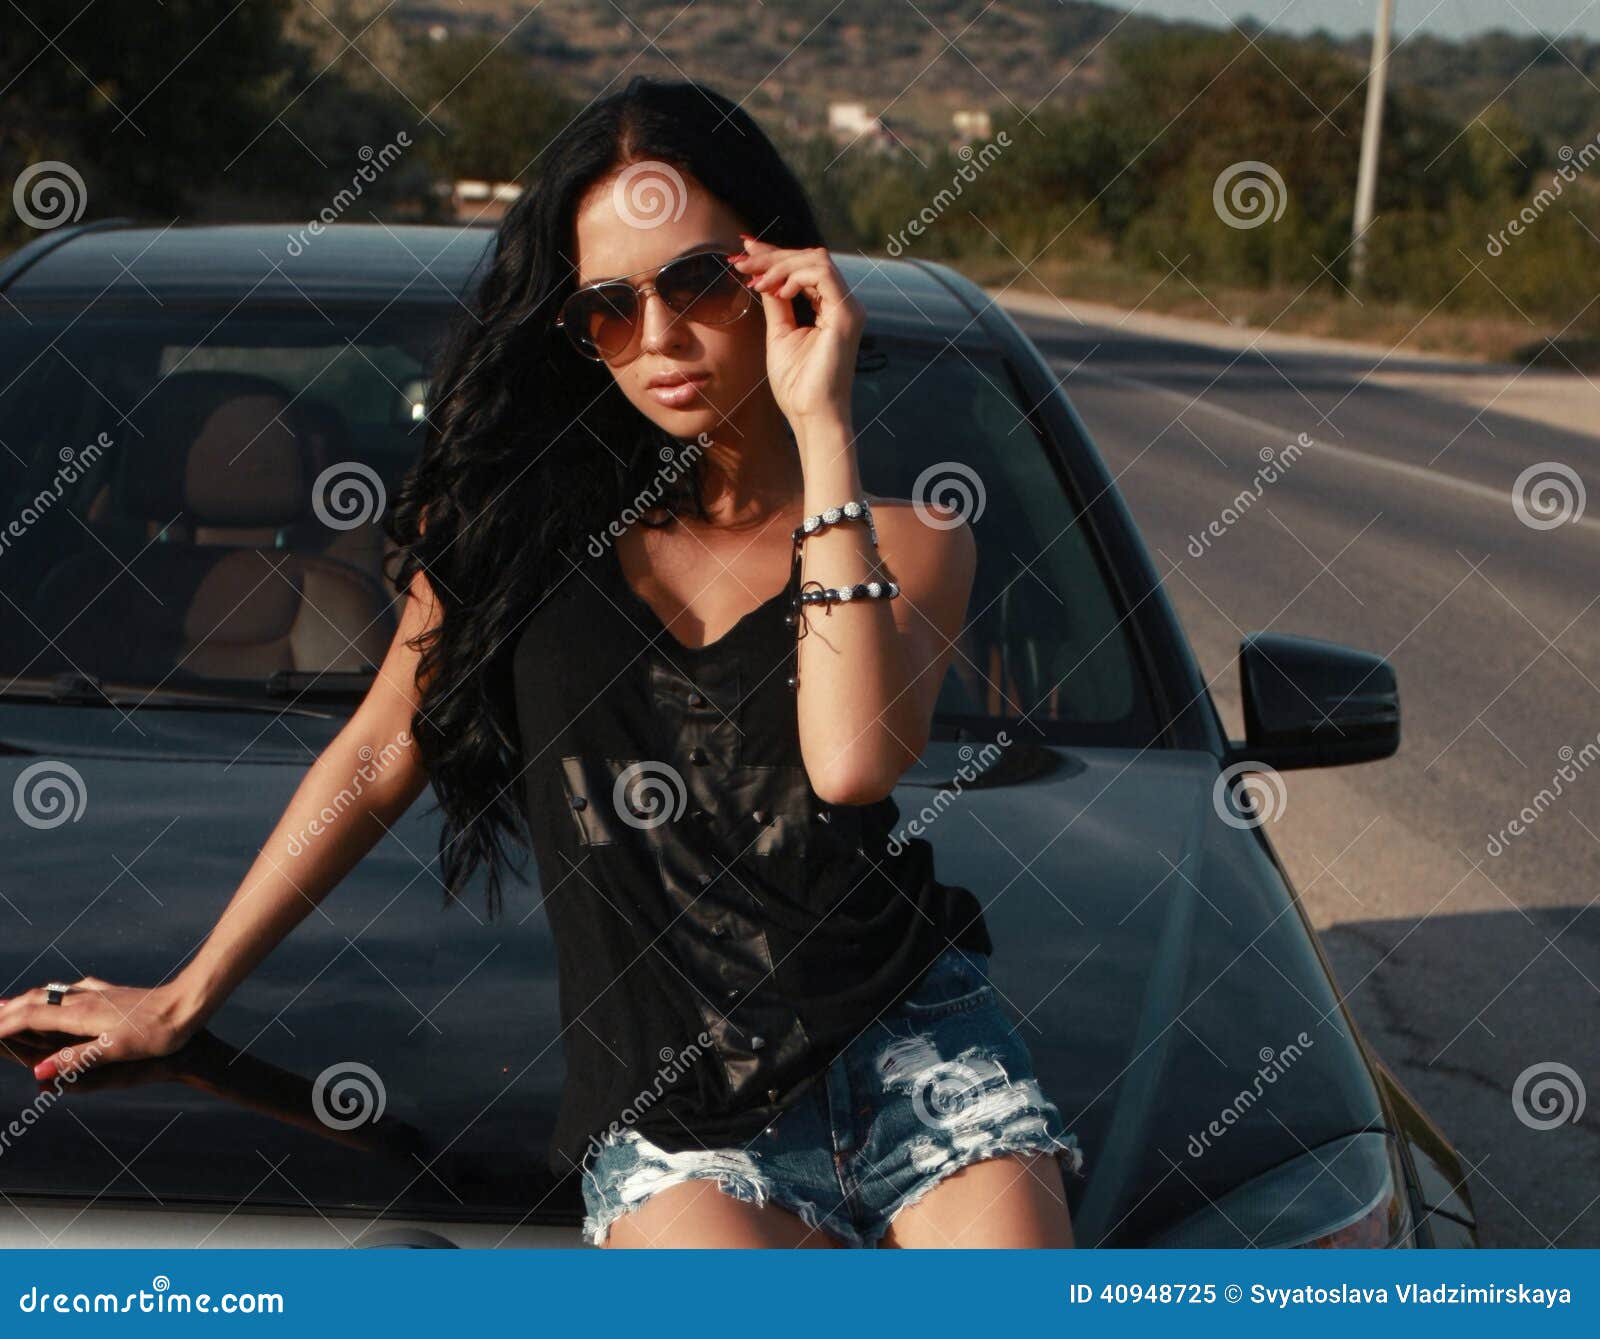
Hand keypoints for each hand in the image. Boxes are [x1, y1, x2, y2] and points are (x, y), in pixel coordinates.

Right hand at [0, 975, 199, 1080]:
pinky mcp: (113, 992)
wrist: (188, 1004)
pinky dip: (55, 994)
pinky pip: (74, 989)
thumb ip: (76, 1059)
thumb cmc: (156, 1032)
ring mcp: (99, 993)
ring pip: (52, 993)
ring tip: (9, 1006)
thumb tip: (37, 1072)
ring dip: (27, 1001)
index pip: (30, 1018)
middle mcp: (85, 999)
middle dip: (8, 1010)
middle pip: (35, 1002)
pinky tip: (62, 992)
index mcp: (80, 1015)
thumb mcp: (116, 1050)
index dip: (3, 1025)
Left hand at [732, 236, 863, 426]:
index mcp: (831, 309)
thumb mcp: (779, 333)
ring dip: (779, 264)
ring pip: (816, 259)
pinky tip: (776, 291)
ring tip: (755, 281)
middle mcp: (844, 304)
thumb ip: (776, 303)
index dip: (774, 255)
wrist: (811, 415)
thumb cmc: (796, 385)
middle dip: (771, 255)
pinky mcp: (847, 314)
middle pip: (810, 257)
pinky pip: (821, 274)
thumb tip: (763, 276)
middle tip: (739, 261)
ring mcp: (849, 308)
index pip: (805, 268)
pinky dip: (794, 276)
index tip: (743, 249)